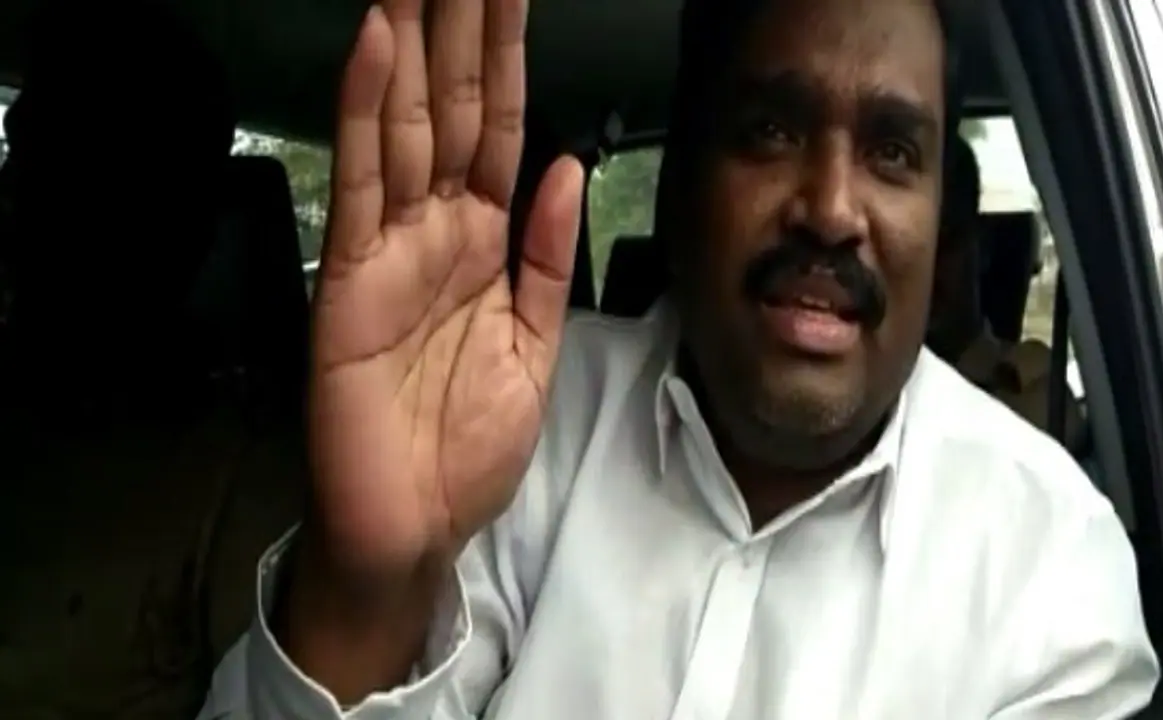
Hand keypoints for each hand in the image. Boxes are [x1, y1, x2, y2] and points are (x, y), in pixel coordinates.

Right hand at [308, 0, 582, 580]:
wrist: (414, 526)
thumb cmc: (465, 446)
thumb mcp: (535, 347)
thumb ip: (545, 256)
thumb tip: (564, 167)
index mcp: (485, 246)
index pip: (502, 132)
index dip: (512, 61)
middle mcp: (438, 233)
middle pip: (456, 110)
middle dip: (465, 30)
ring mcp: (391, 250)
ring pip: (408, 126)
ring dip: (419, 47)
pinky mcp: (349, 279)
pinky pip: (362, 181)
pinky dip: (367, 111)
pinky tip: (379, 47)